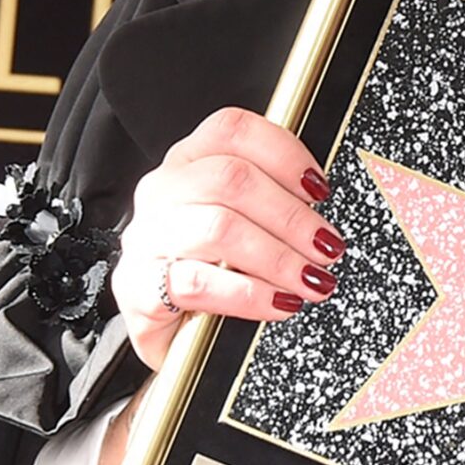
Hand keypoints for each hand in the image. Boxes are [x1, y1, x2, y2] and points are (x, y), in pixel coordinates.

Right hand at [110, 107, 341, 370]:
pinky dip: (249, 294)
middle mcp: (162, 191)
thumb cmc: (212, 269)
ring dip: (278, 256)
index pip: (233, 131)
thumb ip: (272, 201)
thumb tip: (323, 208)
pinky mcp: (137, 287)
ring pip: (218, 227)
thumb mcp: (242, 224)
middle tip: (327, 247)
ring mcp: (146, 237)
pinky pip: (197, 283)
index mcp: (189, 162)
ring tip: (311, 280)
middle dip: (292, 216)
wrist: (168, 333)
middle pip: (231, 179)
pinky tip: (279, 303)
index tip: (320, 189)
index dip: (284, 154)